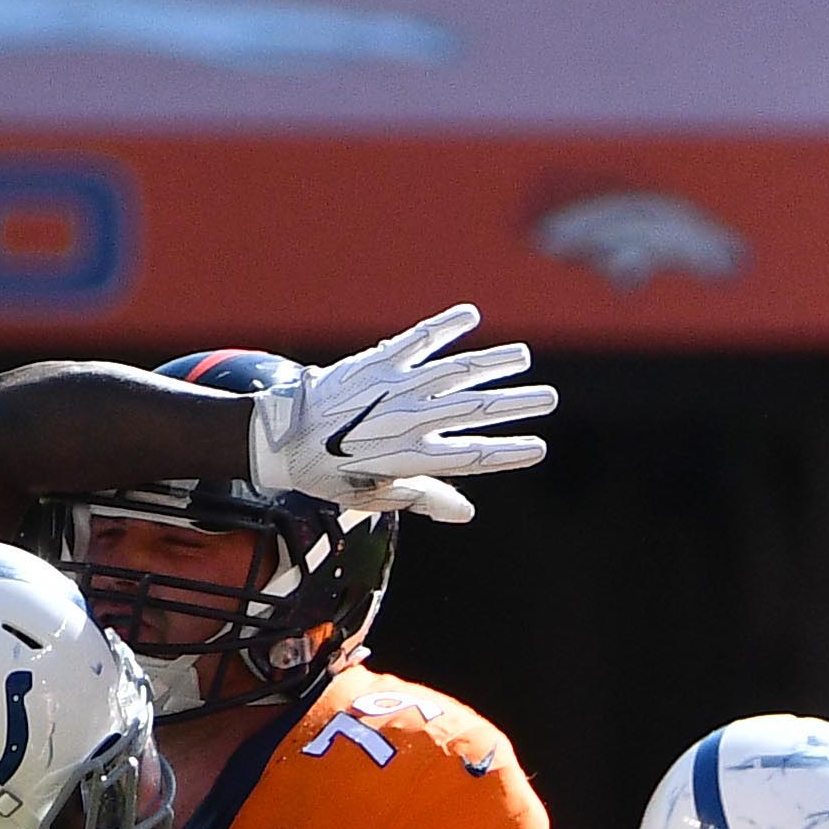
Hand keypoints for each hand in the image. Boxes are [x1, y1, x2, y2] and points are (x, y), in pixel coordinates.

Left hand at [244, 305, 555, 524]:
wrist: (280, 436)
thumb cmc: (329, 472)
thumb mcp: (375, 496)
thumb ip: (422, 498)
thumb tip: (466, 513)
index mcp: (411, 457)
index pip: (472, 456)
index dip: (508, 452)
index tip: (539, 448)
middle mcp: (408, 420)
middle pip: (473, 410)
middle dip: (515, 404)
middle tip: (549, 398)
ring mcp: (394, 387)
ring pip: (454, 372)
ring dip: (492, 363)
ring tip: (522, 356)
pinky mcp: (378, 362)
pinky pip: (418, 340)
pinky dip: (445, 326)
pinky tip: (470, 315)